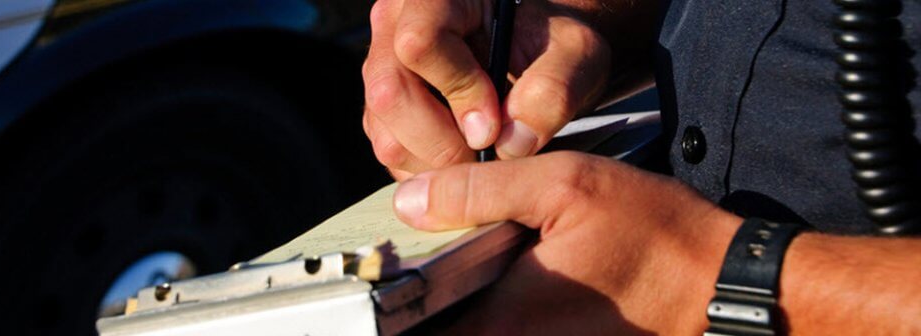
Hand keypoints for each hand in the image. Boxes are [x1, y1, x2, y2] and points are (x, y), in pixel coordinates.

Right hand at [362, 0, 611, 178]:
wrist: (538, 59)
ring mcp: (382, 74)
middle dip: (444, 142)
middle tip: (489, 153)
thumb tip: (511, 142)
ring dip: (439, 165)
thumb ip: (554, 90)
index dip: (458, 90)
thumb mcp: (575, 56)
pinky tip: (467, 161)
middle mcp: (394, 28)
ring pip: (388, 136)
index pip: (421, 43)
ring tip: (484, 158)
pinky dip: (432, 174)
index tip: (495, 122)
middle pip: (391, 95)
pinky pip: (393, 159)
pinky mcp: (382, 116)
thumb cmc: (552, 48)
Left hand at [392, 151, 741, 333]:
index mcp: (502, 321)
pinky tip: (505, 268)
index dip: (391, 300)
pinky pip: (505, 330)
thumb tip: (409, 199)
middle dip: (425, 296)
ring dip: (457, 301)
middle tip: (427, 252)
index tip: (384, 271)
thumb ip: (478, 190)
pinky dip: (490, 306)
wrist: (722, 284)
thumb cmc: (656, 237)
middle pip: (440, 332)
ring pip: (471, 331)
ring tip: (462, 256)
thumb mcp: (565, 186)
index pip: (414, 330)